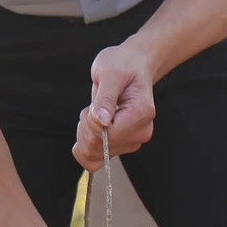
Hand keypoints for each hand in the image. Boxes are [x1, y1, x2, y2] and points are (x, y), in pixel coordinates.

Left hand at [75, 42, 157, 169]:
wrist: (133, 66)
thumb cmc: (123, 65)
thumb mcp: (110, 73)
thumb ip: (105, 98)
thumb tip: (101, 122)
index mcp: (141, 114)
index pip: (106, 134)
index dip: (91, 120)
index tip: (95, 104)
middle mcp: (141, 132)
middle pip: (97, 148)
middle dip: (85, 127)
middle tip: (94, 106)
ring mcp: (133, 142)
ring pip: (93, 155)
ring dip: (84, 134)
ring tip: (96, 112)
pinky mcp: (123, 146)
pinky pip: (94, 161)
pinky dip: (84, 147)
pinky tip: (90, 128)